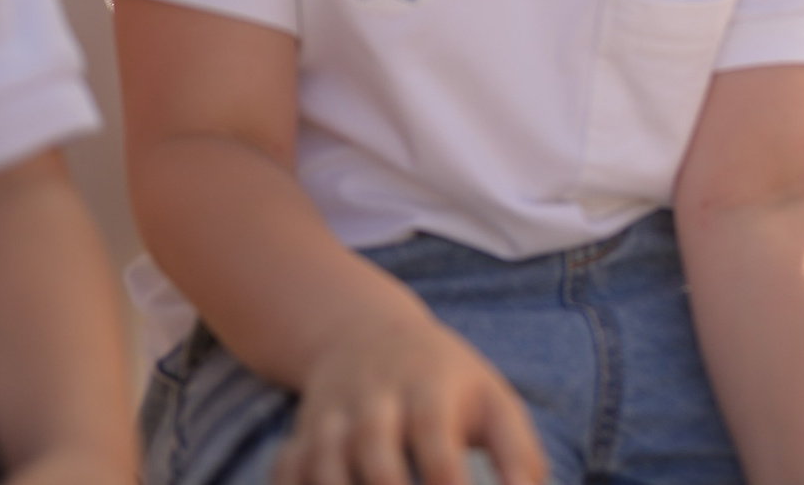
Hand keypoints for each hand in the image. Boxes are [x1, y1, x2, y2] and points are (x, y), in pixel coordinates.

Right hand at [274, 306, 545, 484]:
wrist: (364, 334)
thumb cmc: (445, 382)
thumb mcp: (491, 398)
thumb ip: (519, 452)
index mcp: (429, 388)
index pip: (437, 440)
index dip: (447, 480)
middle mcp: (376, 400)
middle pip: (374, 452)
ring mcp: (332, 417)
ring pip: (322, 462)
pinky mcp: (300, 435)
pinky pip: (284, 470)